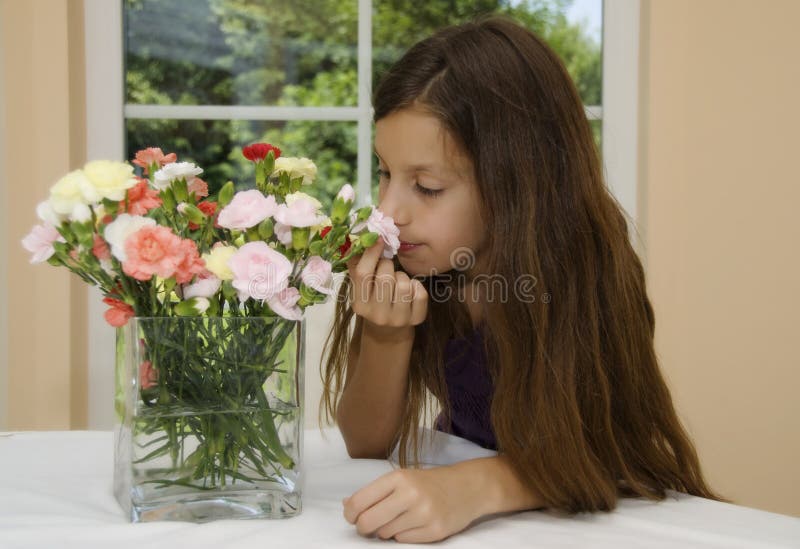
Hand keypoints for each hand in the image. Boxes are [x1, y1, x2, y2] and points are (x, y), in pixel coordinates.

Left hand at [342, 466, 482, 542]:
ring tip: (399, 519)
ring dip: (386, 530)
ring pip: (385, 534)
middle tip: (368, 526)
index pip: (359, 501)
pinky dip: (402, 536)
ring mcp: (424, 514)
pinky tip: (413, 524)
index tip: (352, 516)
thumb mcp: (402, 478)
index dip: (350, 514)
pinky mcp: (435, 531)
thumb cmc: (430, 483)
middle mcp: (410, 494)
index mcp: (398, 478)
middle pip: (368, 522)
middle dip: (363, 528)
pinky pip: (403, 541)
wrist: (467, 487)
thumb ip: (375, 492)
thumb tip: (347, 505)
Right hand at [347, 241, 427, 338]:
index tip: (379, 239)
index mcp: (359, 304)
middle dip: (388, 266)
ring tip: (398, 282)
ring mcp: (398, 319)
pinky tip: (410, 291)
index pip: (363, 274)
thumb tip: (361, 238)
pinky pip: (420, 293)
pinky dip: (417, 286)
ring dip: (402, 277)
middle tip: (387, 268)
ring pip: (404, 284)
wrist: (388, 332)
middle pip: (385, 277)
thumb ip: (357, 265)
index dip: (371, 253)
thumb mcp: (361, 288)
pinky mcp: (416, 319)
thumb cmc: (373, 302)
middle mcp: (377, 314)